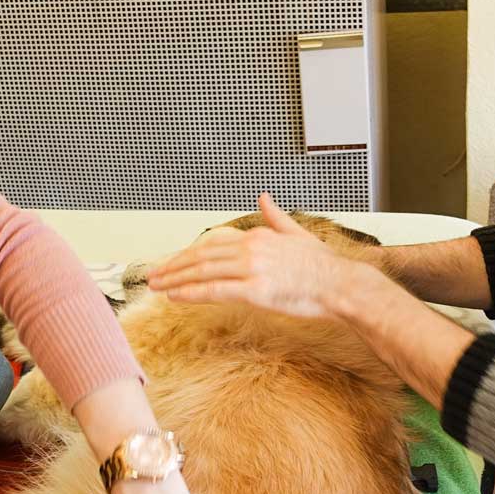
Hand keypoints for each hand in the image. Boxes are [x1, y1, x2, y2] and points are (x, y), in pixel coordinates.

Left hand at [148, 194, 367, 317]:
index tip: (171, 263)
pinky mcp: (256, 290)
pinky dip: (192, 293)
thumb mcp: (297, 234)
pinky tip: (175, 297)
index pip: (213, 244)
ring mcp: (253, 268)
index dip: (188, 254)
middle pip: (201, 256)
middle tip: (153, 275)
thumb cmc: (322, 266)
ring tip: (157, 286)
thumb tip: (263, 197)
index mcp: (258, 235)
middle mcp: (252, 247)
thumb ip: (276, 217)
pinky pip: (215, 291)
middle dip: (173, 266)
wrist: (341, 285)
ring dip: (176, 279)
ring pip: (203, 272)